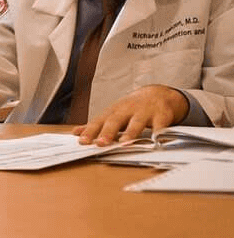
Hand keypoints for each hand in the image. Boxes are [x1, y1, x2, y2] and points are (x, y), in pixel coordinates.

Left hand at [73, 85, 188, 145]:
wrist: (159, 94)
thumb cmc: (132, 107)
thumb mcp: (114, 113)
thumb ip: (96, 124)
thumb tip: (76, 132)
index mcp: (114, 111)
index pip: (99, 121)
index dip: (90, 131)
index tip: (82, 141)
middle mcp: (127, 110)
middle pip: (115, 121)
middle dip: (107, 132)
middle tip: (100, 143)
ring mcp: (145, 112)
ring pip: (136, 122)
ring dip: (130, 133)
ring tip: (124, 143)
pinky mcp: (162, 116)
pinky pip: (160, 126)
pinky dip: (159, 133)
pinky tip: (156, 141)